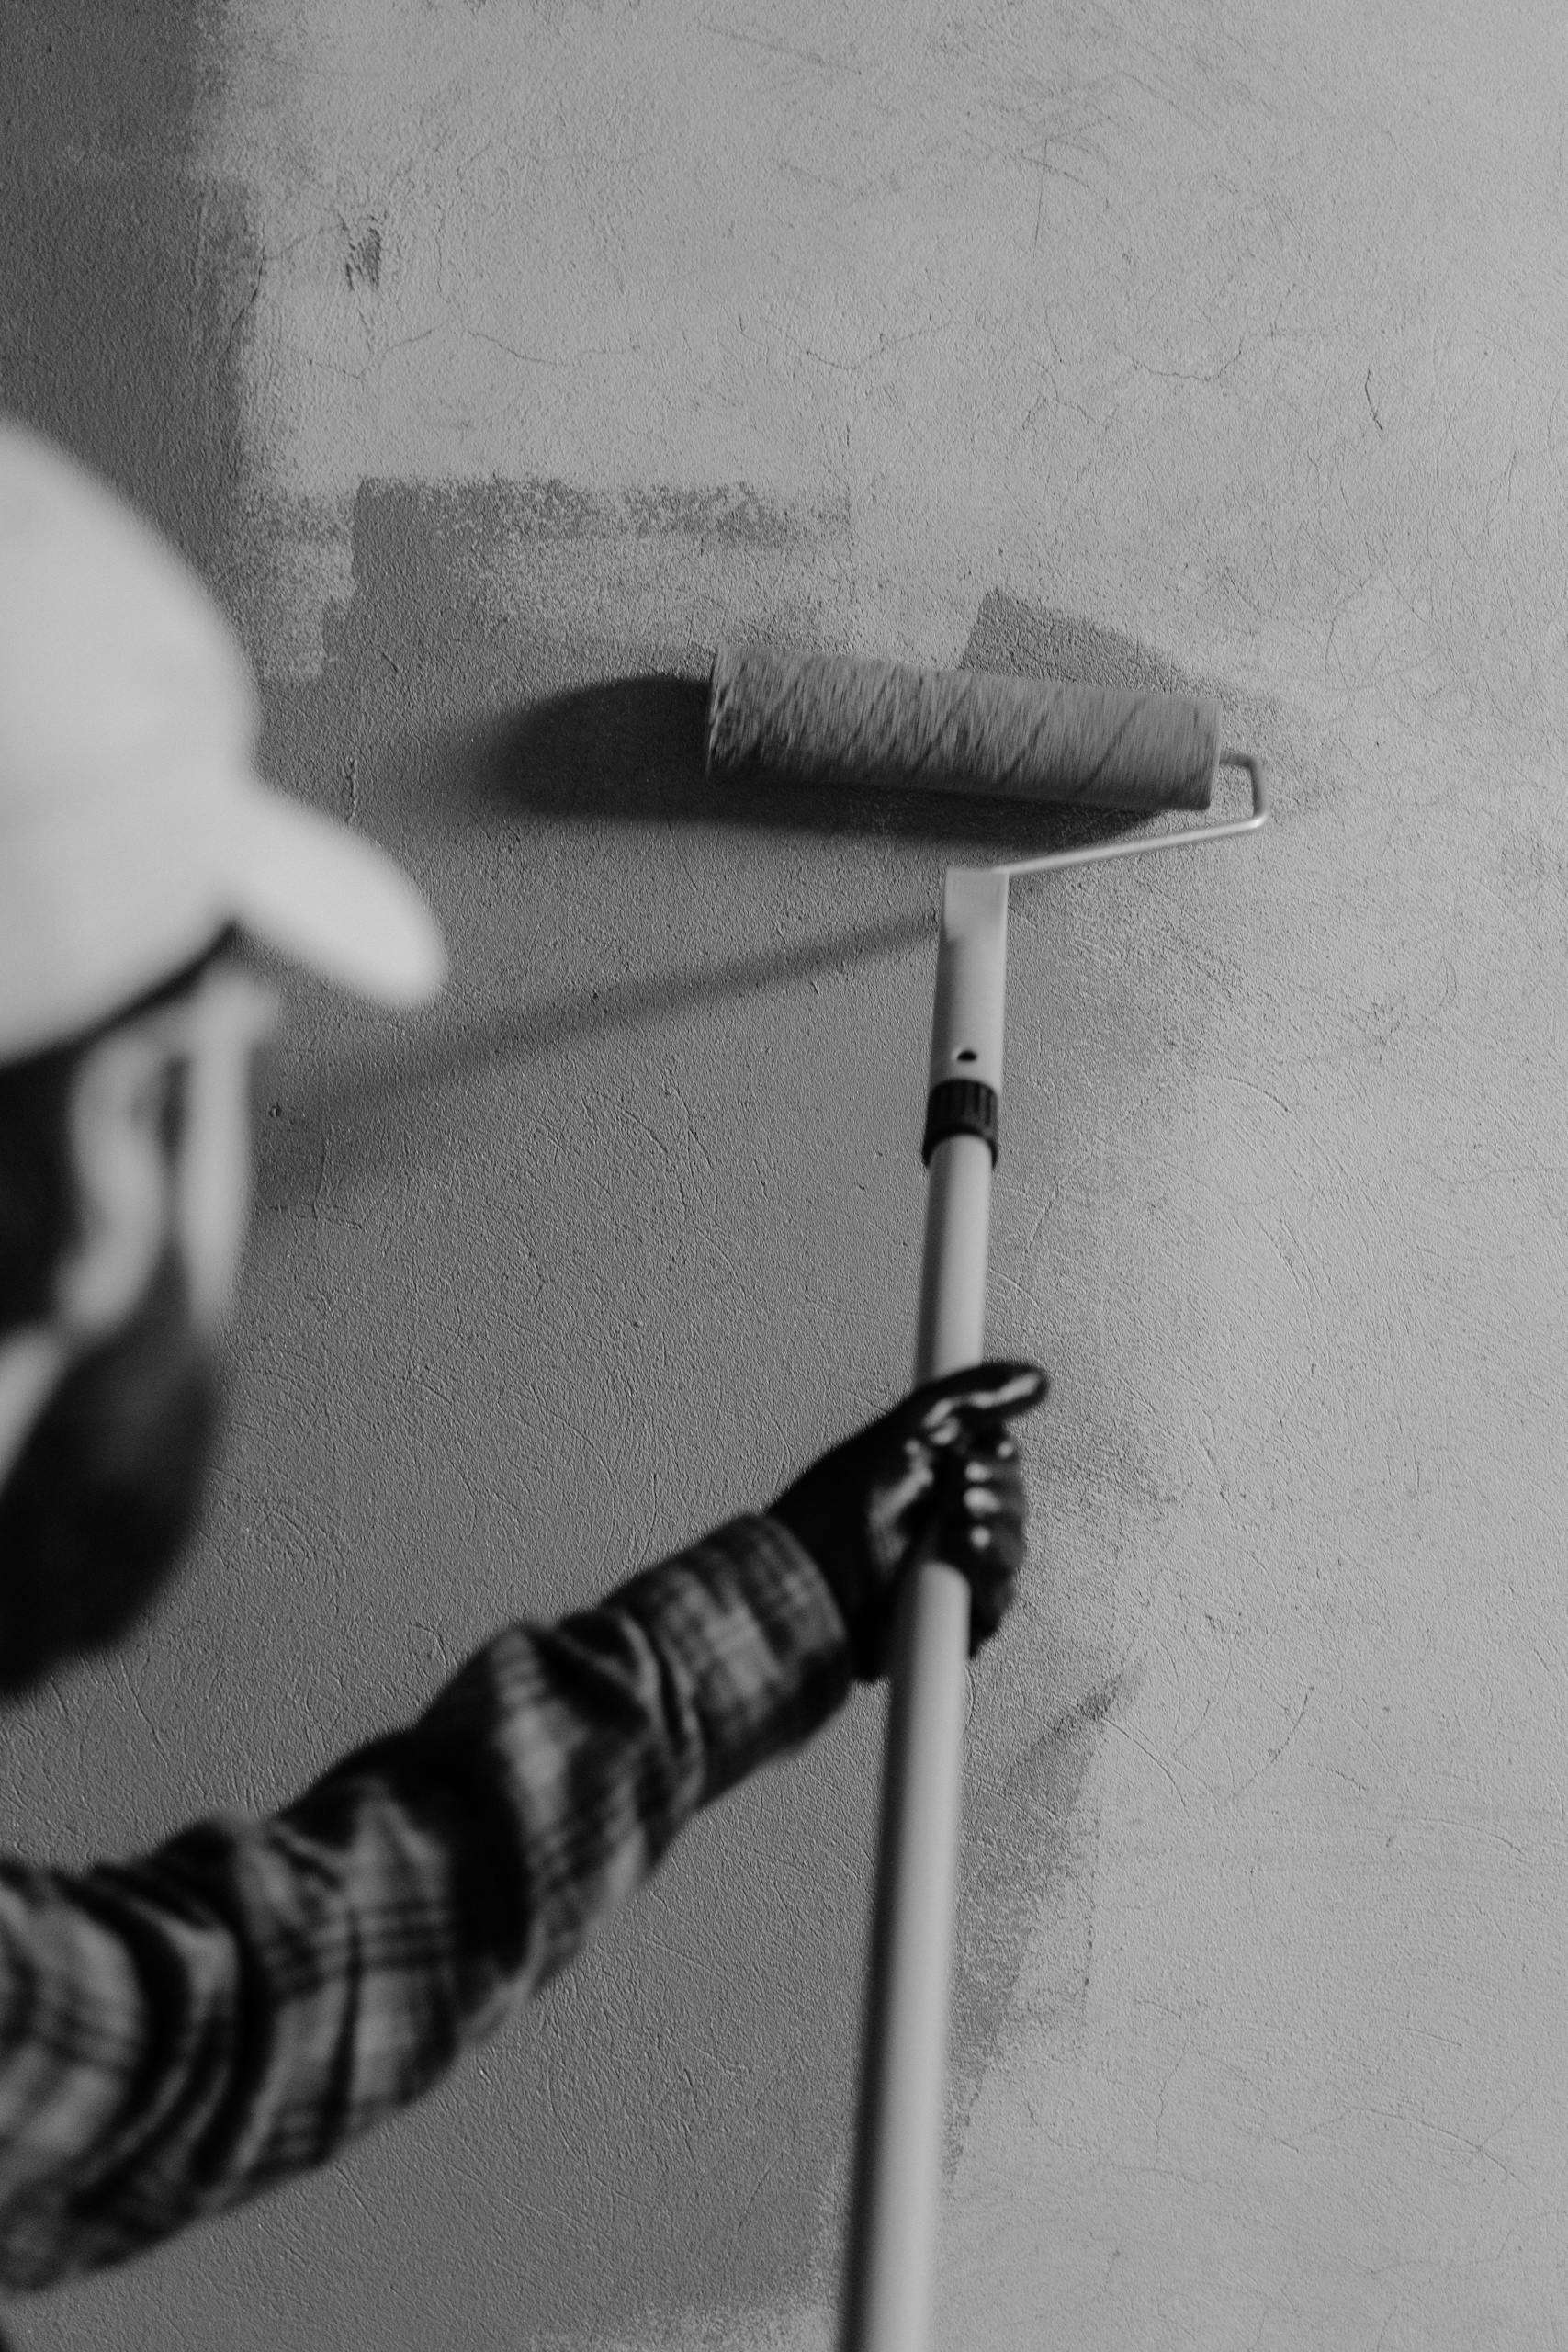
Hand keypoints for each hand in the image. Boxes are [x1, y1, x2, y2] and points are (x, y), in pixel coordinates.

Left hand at [771, 1360, 1047, 1679]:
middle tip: (960, 1488)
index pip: (1002, 1461)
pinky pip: (998, 1599)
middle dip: (996, 1491)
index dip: (1000, 1455)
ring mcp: (956, 1572)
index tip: (979, 1450)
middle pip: (1014, 1503)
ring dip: (996, 1532)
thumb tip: (1036, 1376)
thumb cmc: (844, 1506)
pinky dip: (989, 1577)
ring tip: (961, 1520)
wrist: (814, 1577)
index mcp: (939, 1476)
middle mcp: (951, 1522)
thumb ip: (971, 1397)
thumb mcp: (907, 1431)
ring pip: (1013, 1551)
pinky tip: (966, 1556)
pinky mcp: (958, 1618)